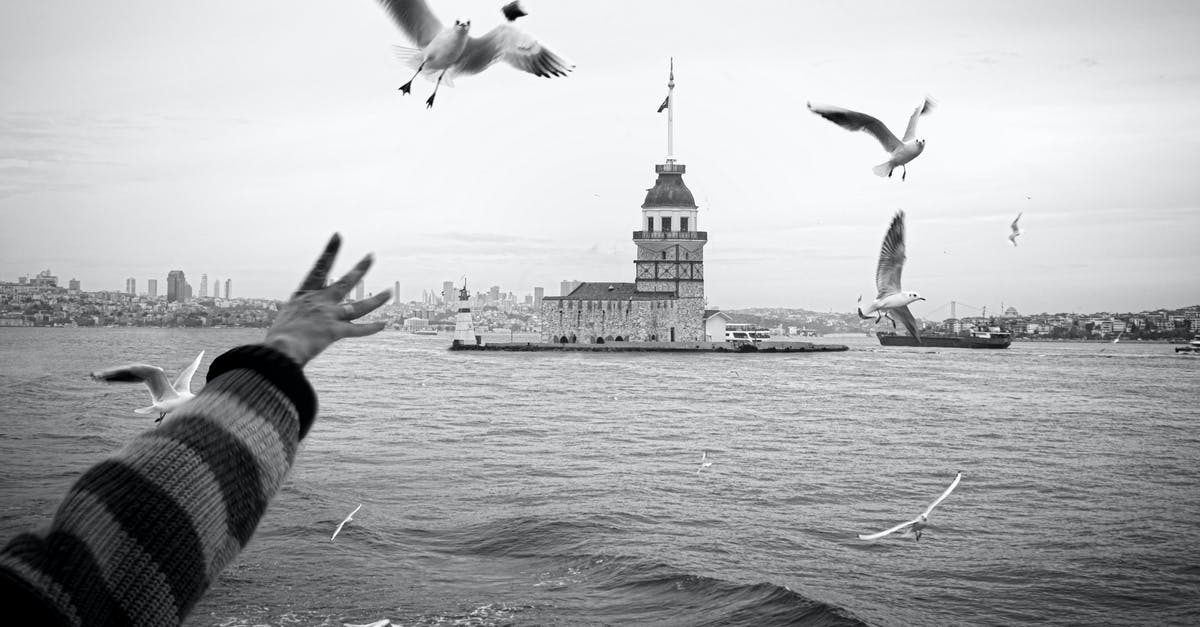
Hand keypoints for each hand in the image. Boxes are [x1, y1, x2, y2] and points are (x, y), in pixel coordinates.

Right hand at [263, 234, 390, 366]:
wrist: (278, 349)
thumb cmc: (278, 338)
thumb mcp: (284, 318)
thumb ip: (292, 313)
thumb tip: (282, 310)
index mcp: (304, 295)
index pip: (319, 268)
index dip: (330, 251)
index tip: (338, 236)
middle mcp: (319, 302)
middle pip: (344, 282)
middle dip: (360, 269)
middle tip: (371, 256)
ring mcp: (328, 315)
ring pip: (359, 306)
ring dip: (376, 300)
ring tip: (390, 291)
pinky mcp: (334, 331)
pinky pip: (357, 329)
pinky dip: (370, 328)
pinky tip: (383, 324)